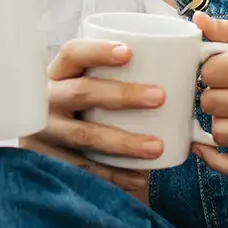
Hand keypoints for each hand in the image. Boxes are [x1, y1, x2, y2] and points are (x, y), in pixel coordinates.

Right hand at [19, 38, 166, 196]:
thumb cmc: (79, 105)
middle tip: (160, 97)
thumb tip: (182, 65)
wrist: (44, 142)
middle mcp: (47, 99)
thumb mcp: (84, 84)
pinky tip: (139, 177)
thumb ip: (119, 74)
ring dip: (124, 142)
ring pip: (85, 136)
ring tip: (157, 147)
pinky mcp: (50, 160)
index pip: (72, 53)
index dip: (97, 51)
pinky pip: (83, 169)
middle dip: (123, 95)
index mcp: (57, 73)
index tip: (129, 52)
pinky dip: (113, 175)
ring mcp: (46, 132)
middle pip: (81, 92)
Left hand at [190, 12, 227, 177]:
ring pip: (221, 134)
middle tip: (227, 84)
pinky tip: (209, 148)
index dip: (210, 65)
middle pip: (213, 102)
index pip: (214, 71)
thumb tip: (198, 21)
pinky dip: (220, 162)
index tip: (221, 64)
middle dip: (212, 90)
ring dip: (218, 119)